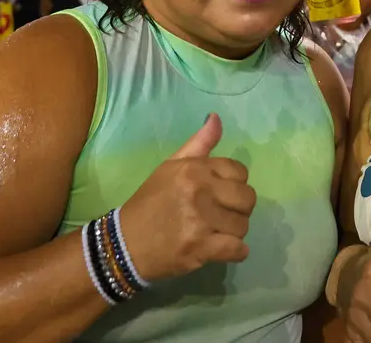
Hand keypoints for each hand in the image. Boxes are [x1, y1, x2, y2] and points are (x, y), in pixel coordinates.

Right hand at [117, 113, 255, 281]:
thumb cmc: (150, 203)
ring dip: (234, 232)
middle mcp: (200, 191)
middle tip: (221, 216)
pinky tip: (225, 249)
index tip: (220, 195)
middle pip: (247, 199)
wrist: (123, 245)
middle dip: (238, 209)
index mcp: (195, 169)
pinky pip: (238, 249)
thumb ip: (198, 144)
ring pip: (243, 225)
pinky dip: (236, 252)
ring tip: (216, 233)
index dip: (234, 185)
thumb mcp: (170, 167)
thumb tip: (216, 117)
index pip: (240, 172)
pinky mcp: (201, 248)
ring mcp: (201, 221)